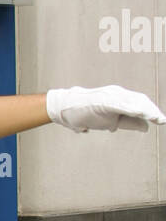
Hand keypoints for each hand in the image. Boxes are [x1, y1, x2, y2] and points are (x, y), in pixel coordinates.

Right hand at [46, 85, 165, 132]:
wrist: (64, 109)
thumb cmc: (86, 113)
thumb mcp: (111, 121)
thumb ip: (128, 122)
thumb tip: (146, 126)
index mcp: (119, 98)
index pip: (140, 103)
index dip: (152, 111)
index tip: (161, 120)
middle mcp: (116, 94)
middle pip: (139, 101)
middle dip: (152, 111)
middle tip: (161, 120)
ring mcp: (109, 96)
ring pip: (132, 101)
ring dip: (145, 109)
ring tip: (156, 117)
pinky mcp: (102, 100)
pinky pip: (119, 104)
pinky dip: (130, 108)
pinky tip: (139, 112)